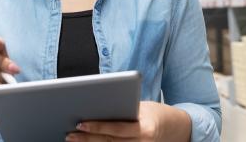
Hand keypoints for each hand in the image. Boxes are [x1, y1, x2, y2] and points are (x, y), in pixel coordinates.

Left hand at [66, 101, 190, 141]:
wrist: (176, 129)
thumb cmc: (154, 114)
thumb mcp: (142, 107)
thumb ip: (122, 111)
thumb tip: (94, 108)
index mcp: (144, 128)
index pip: (117, 129)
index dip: (98, 126)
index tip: (80, 122)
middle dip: (87, 139)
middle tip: (69, 133)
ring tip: (73, 139)